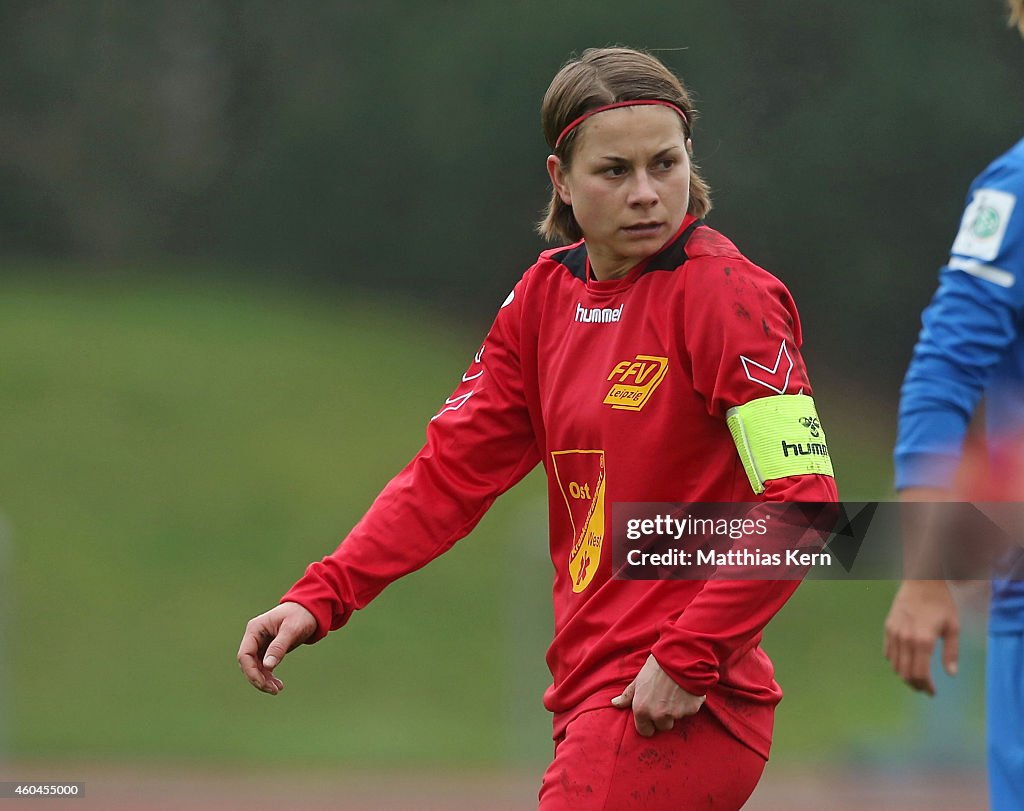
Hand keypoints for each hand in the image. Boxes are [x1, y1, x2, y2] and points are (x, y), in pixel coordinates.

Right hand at [237, 601, 316, 694]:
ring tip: (277, 689)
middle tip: (273, 690)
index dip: (251, 672)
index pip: (245, 655)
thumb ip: (279, 647)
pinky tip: (278, 685)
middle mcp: (254, 636)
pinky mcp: (267, 649)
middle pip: (248, 663)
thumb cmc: (301, 615)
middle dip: (258, 678)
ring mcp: (260, 643)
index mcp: (255, 629)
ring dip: (263, 680)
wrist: (310, 609)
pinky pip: (263, 666)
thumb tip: (267, 666)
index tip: (263, 683)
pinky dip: (268, 676)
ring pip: (255, 667)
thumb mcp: (292, 630)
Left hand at [610, 654, 705, 735]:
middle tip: (665, 698)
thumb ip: (628, 696)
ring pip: (676, 719)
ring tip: (675, 691)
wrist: (679, 656)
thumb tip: (615, 703)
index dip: (648, 724)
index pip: (644, 731)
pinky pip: (690, 711)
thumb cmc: (656, 667)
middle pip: (662, 726)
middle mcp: (658, 715)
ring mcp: (676, 714)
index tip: (651, 715)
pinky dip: (689, 703)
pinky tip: (686, 689)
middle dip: (664, 717)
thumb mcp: (638, 680)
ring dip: (677, 710)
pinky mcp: (691, 709)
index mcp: (642, 710)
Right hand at [883, 579, 958, 695]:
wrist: (921, 582)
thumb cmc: (941, 604)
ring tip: (915, 679)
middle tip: (924, 689)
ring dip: (904, 676)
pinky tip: (905, 663)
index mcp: (923, 641)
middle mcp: (906, 639)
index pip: (920, 673)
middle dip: (915, 685)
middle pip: (905, 673)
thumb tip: (950, 674)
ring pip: (895, 665)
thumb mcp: (953, 628)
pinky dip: (895, 662)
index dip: (926, 687)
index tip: (932, 693)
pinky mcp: (888, 628)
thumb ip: (951, 652)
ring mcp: (894, 634)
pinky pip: (888, 652)